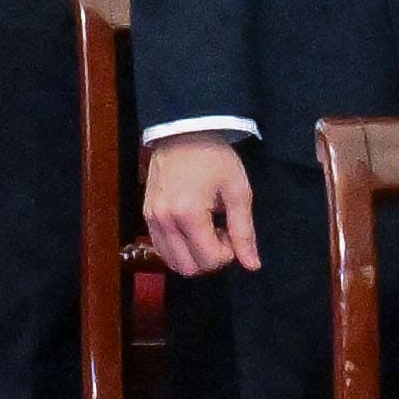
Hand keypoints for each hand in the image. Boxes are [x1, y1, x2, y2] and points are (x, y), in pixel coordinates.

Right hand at [143, 135, 261, 280]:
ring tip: (205, 230)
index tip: (231, 230)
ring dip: (193, 255)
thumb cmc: (215, 157)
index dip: (228, 254)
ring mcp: (152, 219)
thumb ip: (244, 231)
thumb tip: (252, 265)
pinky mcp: (146, 215)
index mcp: (189, 214)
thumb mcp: (237, 191)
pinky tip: (191, 227)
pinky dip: (178, 248)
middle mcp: (165, 221)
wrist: (184, 130)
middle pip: (188, 268)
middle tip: (220, 233)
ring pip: (172, 262)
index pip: (209, 259)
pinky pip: (161, 248)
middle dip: (209, 258)